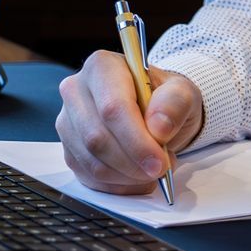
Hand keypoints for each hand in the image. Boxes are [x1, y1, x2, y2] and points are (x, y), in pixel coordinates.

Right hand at [56, 50, 203, 194]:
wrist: (156, 114)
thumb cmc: (165, 99)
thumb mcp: (182, 93)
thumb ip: (175, 103)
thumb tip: (158, 127)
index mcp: (102, 66)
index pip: (112, 108)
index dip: (136, 140)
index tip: (159, 161)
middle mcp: (76, 91)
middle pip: (97, 137)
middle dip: (133, 162)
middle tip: (160, 170)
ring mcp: (68, 122)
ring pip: (92, 161)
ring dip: (127, 175)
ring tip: (153, 169)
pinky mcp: (69, 149)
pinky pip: (89, 176)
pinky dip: (118, 184)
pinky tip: (137, 176)